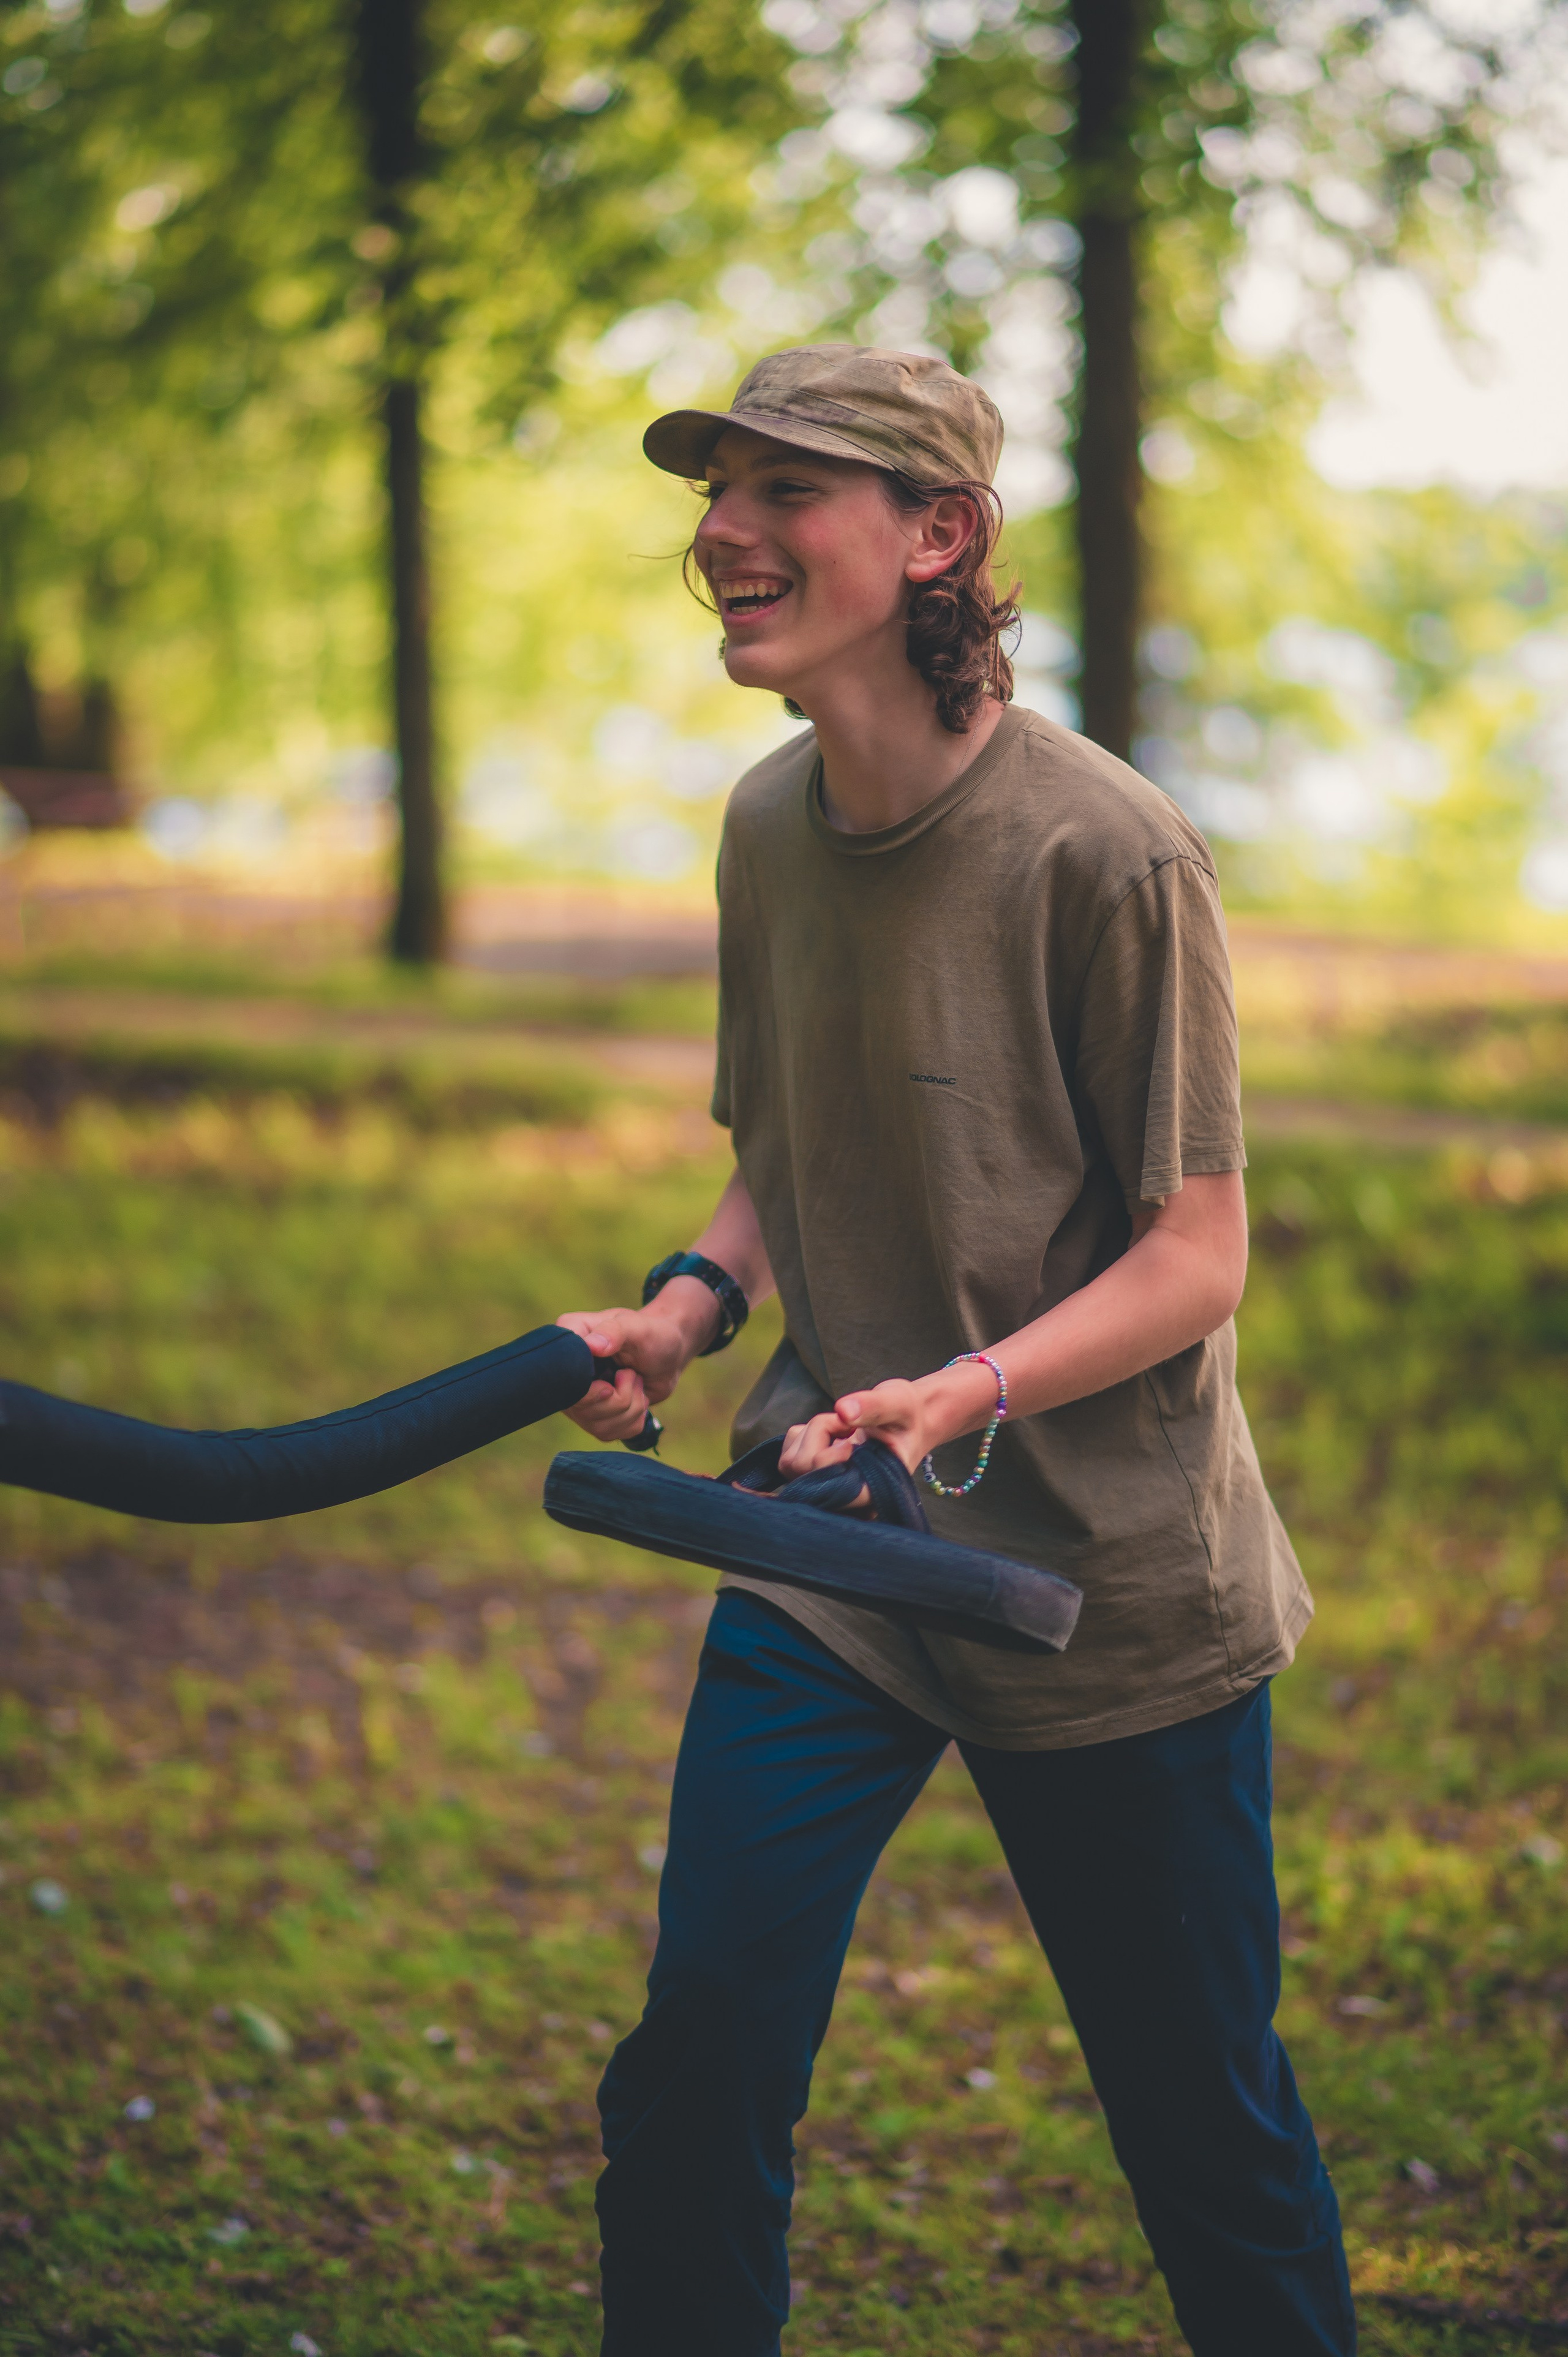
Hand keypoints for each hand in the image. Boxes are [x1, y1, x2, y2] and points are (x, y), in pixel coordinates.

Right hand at [555, 1297, 709, 1444]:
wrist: (668, 1353)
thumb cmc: (652, 1334)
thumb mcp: (637, 1327)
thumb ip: (614, 1332)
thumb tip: (592, 1346)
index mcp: (568, 1340)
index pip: (560, 1377)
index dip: (588, 1391)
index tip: (610, 1386)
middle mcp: (566, 1372)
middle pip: (580, 1410)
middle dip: (619, 1399)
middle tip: (632, 1375)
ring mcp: (578, 1396)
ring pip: (596, 1426)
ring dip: (630, 1409)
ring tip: (636, 1383)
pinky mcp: (593, 1415)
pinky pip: (608, 1433)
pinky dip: (632, 1420)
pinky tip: (636, 1398)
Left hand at [778, 1378, 931, 1497]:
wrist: (909, 1418)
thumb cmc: (908, 1414)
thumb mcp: (899, 1403)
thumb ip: (873, 1406)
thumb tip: (842, 1410)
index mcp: (871, 1492)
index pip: (830, 1492)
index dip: (828, 1459)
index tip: (850, 1439)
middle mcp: (845, 1496)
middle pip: (802, 1472)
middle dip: (820, 1433)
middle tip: (849, 1423)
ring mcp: (826, 1485)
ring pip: (790, 1462)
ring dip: (813, 1431)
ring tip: (844, 1426)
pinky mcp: (812, 1471)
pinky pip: (789, 1451)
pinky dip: (805, 1432)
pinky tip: (833, 1431)